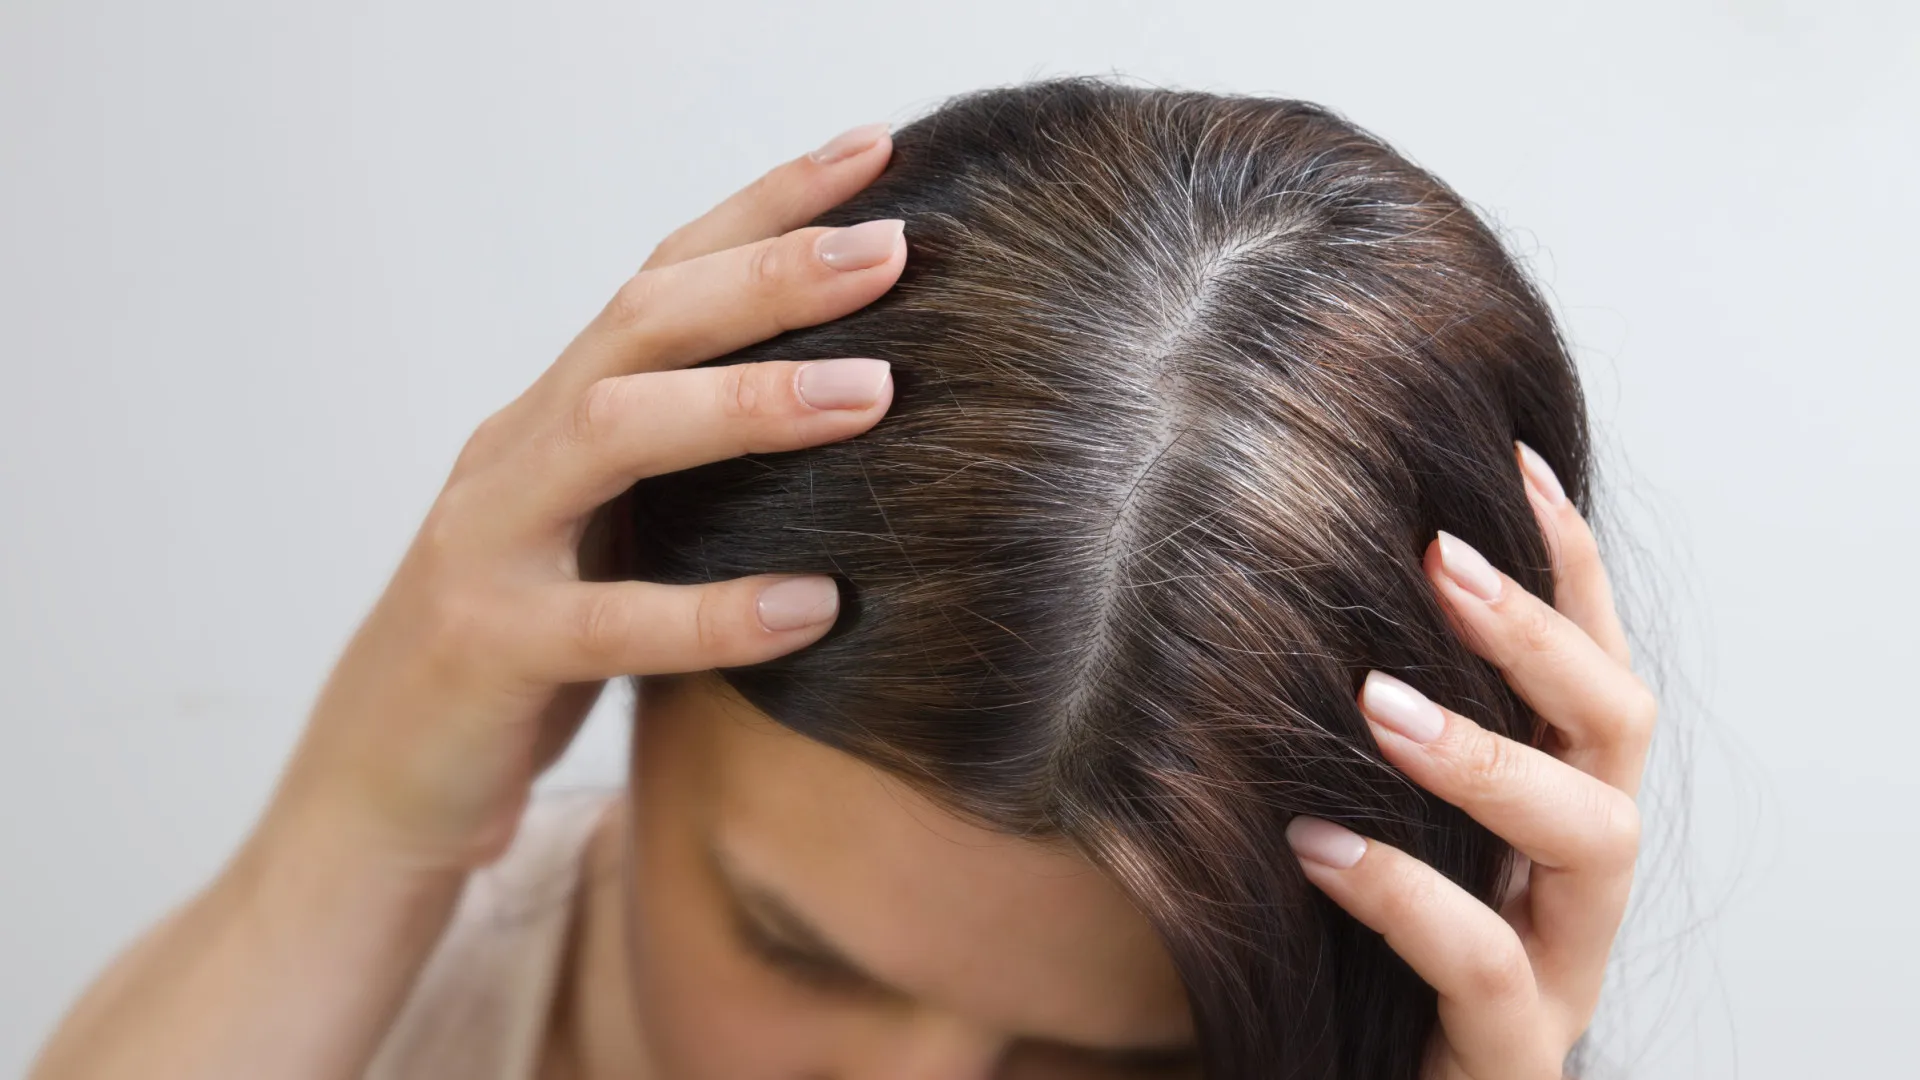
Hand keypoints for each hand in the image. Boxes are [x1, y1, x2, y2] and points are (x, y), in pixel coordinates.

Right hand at [261, 122, 907, 871]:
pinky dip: (713, 612)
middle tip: (893, 246)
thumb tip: (851, 412)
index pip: (664, 281)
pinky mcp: (485, 649)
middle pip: (641, 324)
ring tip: (875, 392)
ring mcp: (488, 543)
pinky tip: (815, 607)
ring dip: (746, 403)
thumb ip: (681, 473)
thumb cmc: (523, 658)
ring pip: (612, 433)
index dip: (765, 209)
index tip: (879, 153)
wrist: (382, 789)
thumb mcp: (604, 538)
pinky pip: (608, 623)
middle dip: (767, 274)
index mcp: (554, 417)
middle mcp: (515, 452)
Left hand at [1285, 441, 1655, 1079]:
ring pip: (1595, 838)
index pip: (1588, 660)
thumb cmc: (1340, 944)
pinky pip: (1485, 968)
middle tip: (1437, 556)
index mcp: (1552, 803)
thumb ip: (1363, 718)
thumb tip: (1284, 569)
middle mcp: (1578, 876)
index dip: (1565, 561)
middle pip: (1619, 729)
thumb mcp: (1362, 809)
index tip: (1507, 456)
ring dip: (1490, 754)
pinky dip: (1409, 896)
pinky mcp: (1512, 1053)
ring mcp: (1561, 968)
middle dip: (1539, 634)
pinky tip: (1319, 845)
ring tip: (1374, 700)